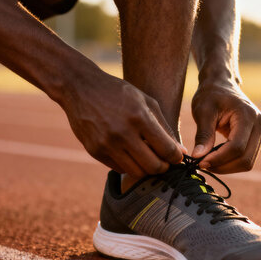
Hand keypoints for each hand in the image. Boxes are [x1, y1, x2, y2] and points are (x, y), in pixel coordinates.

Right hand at [63, 69, 183, 177]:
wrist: (80, 87)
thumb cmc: (118, 92)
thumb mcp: (146, 102)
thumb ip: (164, 127)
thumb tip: (180, 152)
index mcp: (139, 117)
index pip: (167, 149)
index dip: (176, 158)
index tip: (176, 157)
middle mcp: (123, 133)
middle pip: (153, 166)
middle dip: (163, 167)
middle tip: (164, 162)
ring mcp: (107, 144)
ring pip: (136, 172)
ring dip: (146, 169)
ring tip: (148, 158)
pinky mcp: (95, 151)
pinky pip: (119, 168)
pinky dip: (129, 165)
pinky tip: (130, 154)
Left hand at [191, 80, 260, 173]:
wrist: (222, 85)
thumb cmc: (211, 95)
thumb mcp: (203, 111)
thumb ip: (203, 135)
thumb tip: (198, 157)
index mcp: (248, 115)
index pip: (237, 147)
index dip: (218, 159)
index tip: (199, 162)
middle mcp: (260, 125)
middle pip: (245, 158)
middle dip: (222, 166)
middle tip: (201, 165)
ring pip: (247, 163)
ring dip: (226, 168)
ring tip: (207, 162)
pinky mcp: (257, 139)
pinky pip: (246, 159)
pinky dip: (230, 164)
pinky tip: (215, 159)